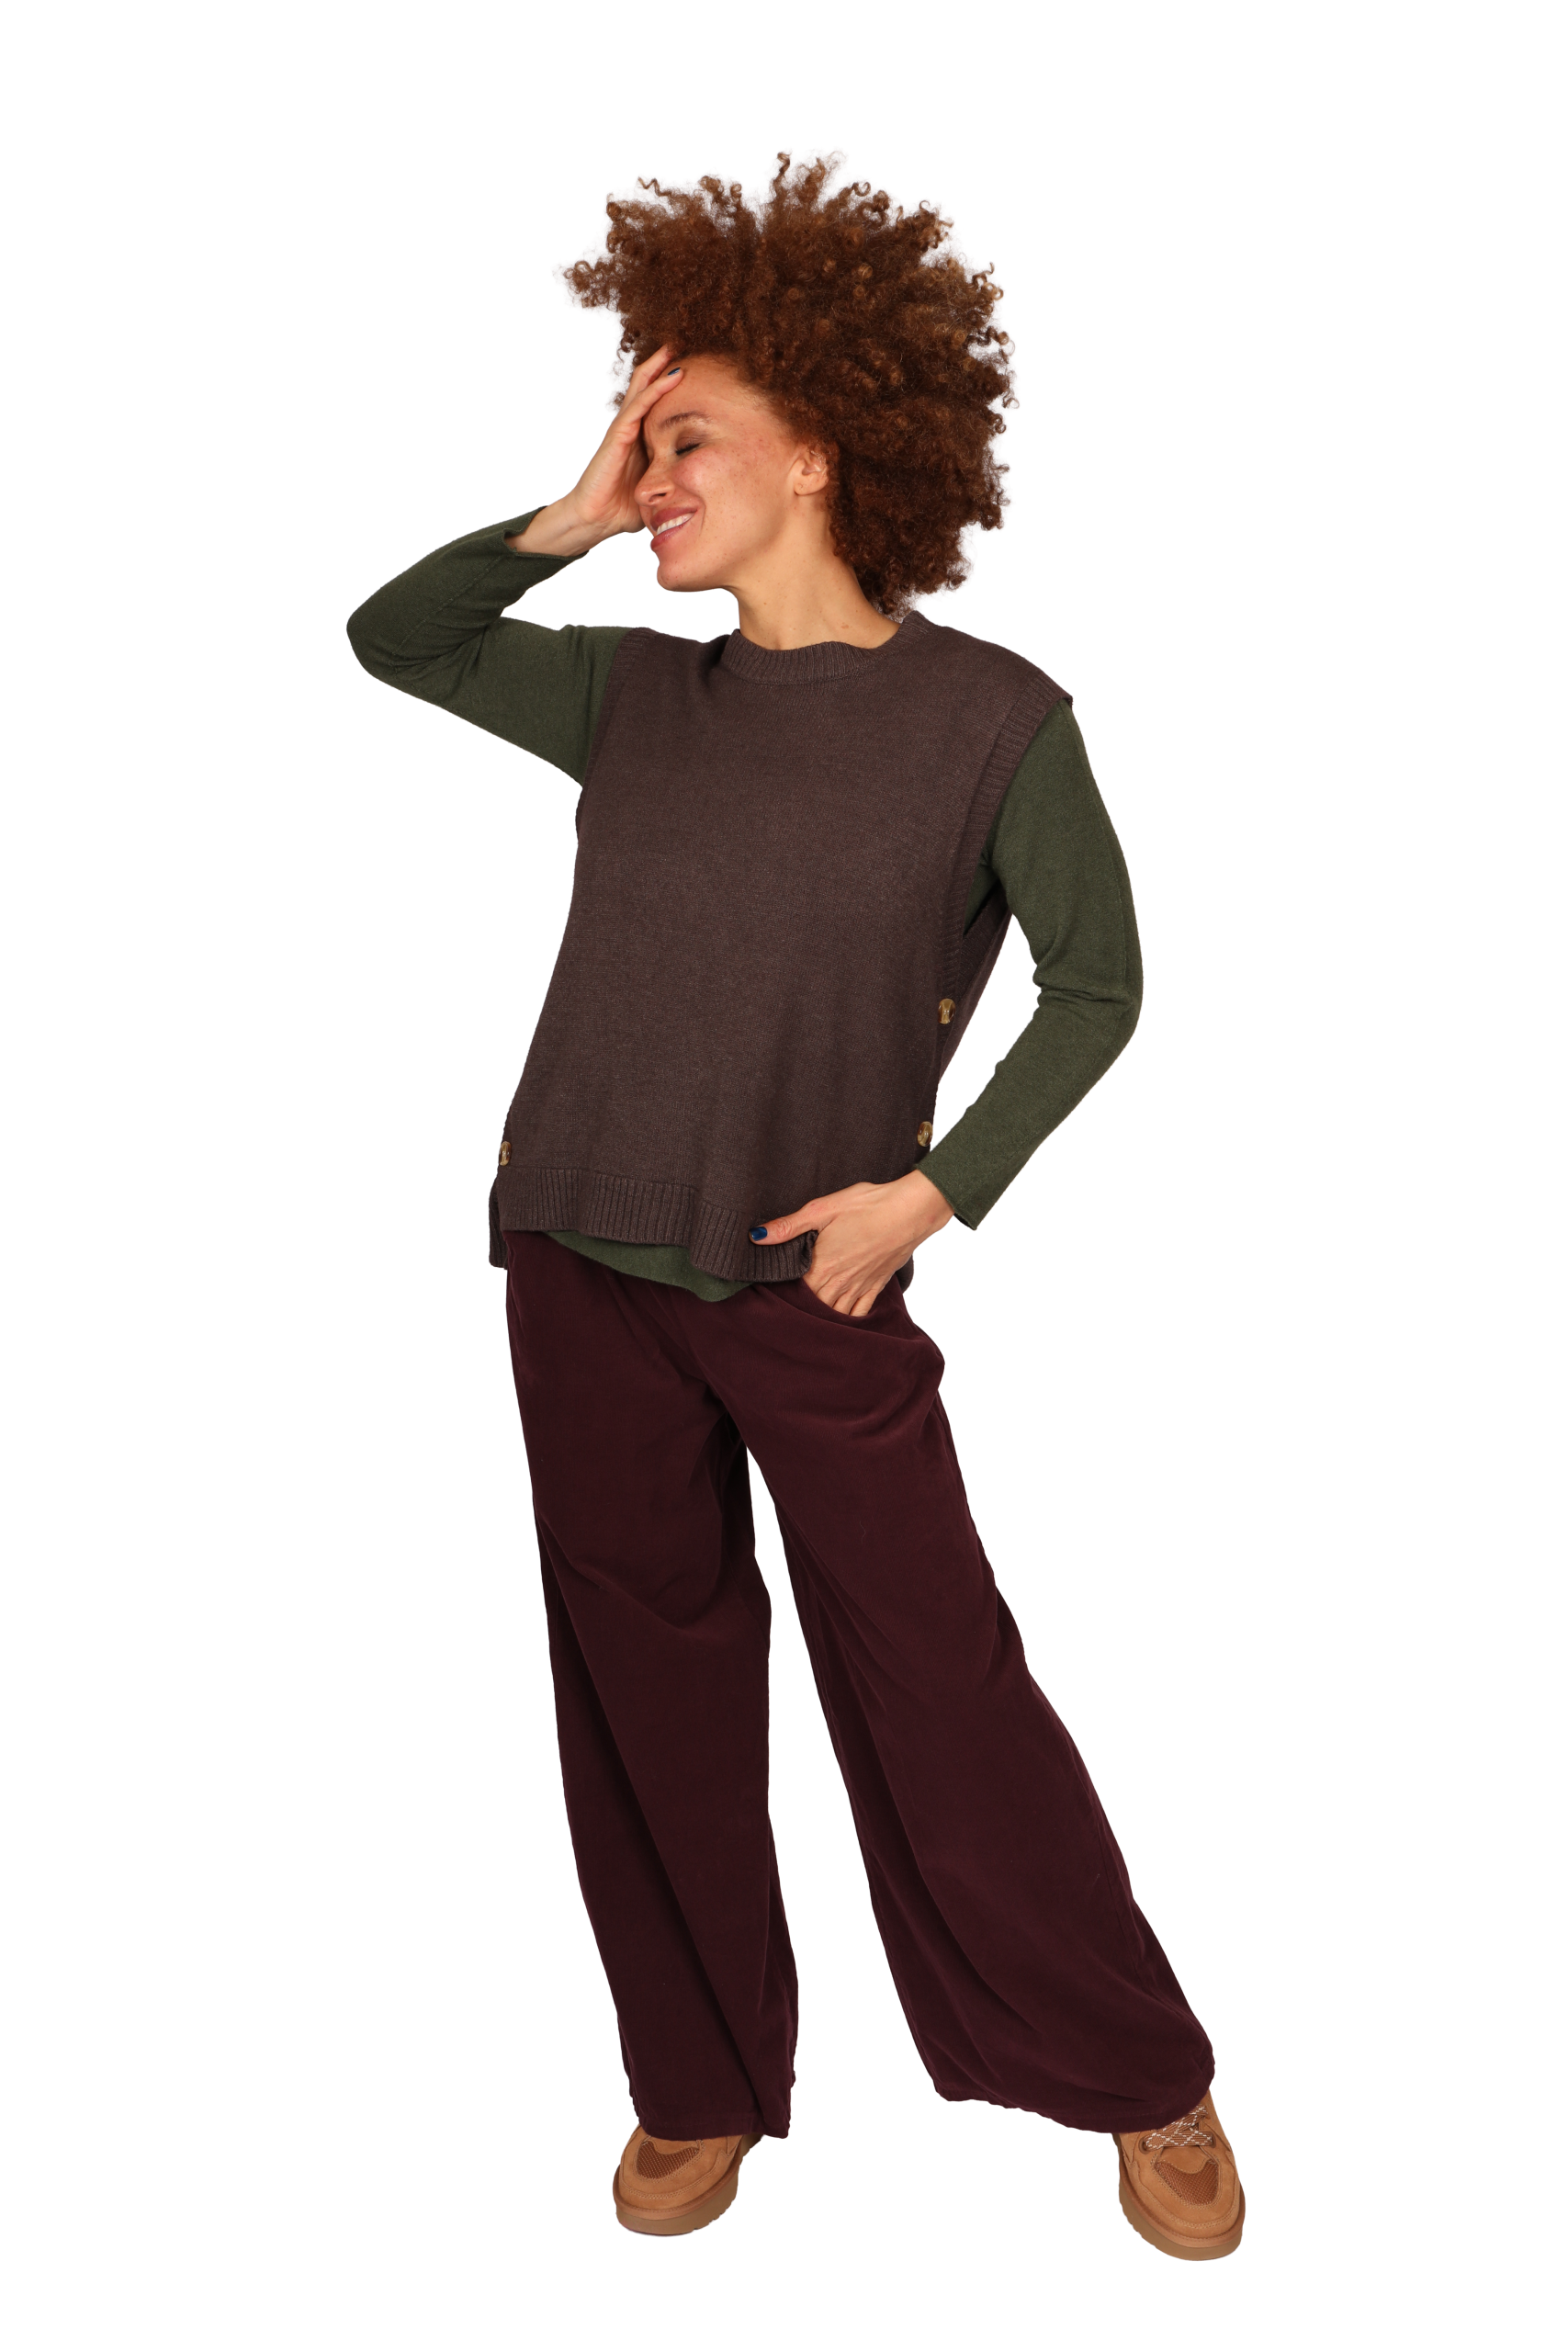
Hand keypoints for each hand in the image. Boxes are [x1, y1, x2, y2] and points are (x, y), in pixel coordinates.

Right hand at [507, 346, 682, 558]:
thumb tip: (702, 487)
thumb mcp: (657, 488)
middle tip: (685, 341)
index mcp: (641, 437)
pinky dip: (654, 391)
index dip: (672, 383)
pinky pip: (638, 408)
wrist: (595, 519)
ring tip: (676, 345)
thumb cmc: (623, 508)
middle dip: (664, 363)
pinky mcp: (617, 437)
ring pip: (642, 388)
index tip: (696, 367)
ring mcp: (623, 430)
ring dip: (659, 366)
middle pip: (647, 385)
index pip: (657, 402)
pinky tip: (671, 377)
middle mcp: (631, 428)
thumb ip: (673, 480)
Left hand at [752, 1171, 954, 1316]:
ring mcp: (859, 1286)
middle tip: (781, 1319)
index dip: (779, 1296)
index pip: (793, 1291)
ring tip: (805, 1325)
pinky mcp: (877, 1286)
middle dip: (798, 1312)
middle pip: (812, 1307)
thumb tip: (756, 1236)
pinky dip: (847, 1322)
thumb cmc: (868, 1205)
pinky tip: (839, 1324)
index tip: (766, 1300)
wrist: (910, 1211)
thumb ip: (789, 1226)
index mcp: (822, 1265)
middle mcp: (839, 1282)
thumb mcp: (823, 1209)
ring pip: (834, 1314)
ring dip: (820, 1320)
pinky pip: (859, 1313)